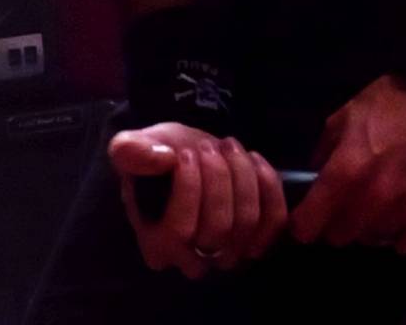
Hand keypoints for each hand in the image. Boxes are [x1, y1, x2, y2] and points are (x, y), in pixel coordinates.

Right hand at [109, 122, 287, 278]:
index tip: (184, 152)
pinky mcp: (256, 238)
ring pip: (247, 221)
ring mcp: (228, 253)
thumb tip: (160, 157)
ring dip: (242, 174)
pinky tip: (253, 159)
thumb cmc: (158, 157)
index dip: (188, 187)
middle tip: (207, 145)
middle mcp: (193, 260)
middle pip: (219, 226)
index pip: (180, 231)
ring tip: (227, 146)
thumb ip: (132, 151)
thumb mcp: (134, 147)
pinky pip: (273, 220)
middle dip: (218, 176)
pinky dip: (268, 186)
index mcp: (157, 245)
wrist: (187, 157)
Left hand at [289, 74, 405, 255]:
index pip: (310, 221)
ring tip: (375, 202)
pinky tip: (400, 210)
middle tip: (345, 203)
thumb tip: (316, 174)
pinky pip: (403, 245)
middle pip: (339, 236)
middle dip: (336, 223)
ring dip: (367, 226)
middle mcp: (373, 198)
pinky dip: (397, 232)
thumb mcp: (350, 112)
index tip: (306, 219)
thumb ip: (327, 146)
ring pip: (370, 240)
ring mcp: (403, 211)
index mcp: (347, 169)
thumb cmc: (395, 103)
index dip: (303, 223)